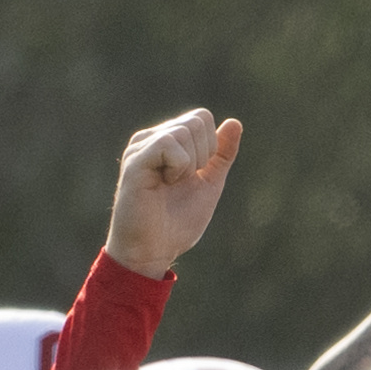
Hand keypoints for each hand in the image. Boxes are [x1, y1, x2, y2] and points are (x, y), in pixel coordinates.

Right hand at [107, 105, 240, 276]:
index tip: (194, 175)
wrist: (153, 251)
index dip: (210, 147)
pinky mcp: (135, 159)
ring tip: (170, 185)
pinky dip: (178, 167)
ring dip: (190, 165)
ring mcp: (140, 146)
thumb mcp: (209, 184)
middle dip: (203, 155)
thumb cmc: (176, 223)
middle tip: (182, 182)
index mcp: (167, 142)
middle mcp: (151, 138)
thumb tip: (235, 122)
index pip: (201, 118)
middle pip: (197, 121)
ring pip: (185, 130)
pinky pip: (169, 143)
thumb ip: (222, 154)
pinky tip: (163, 184)